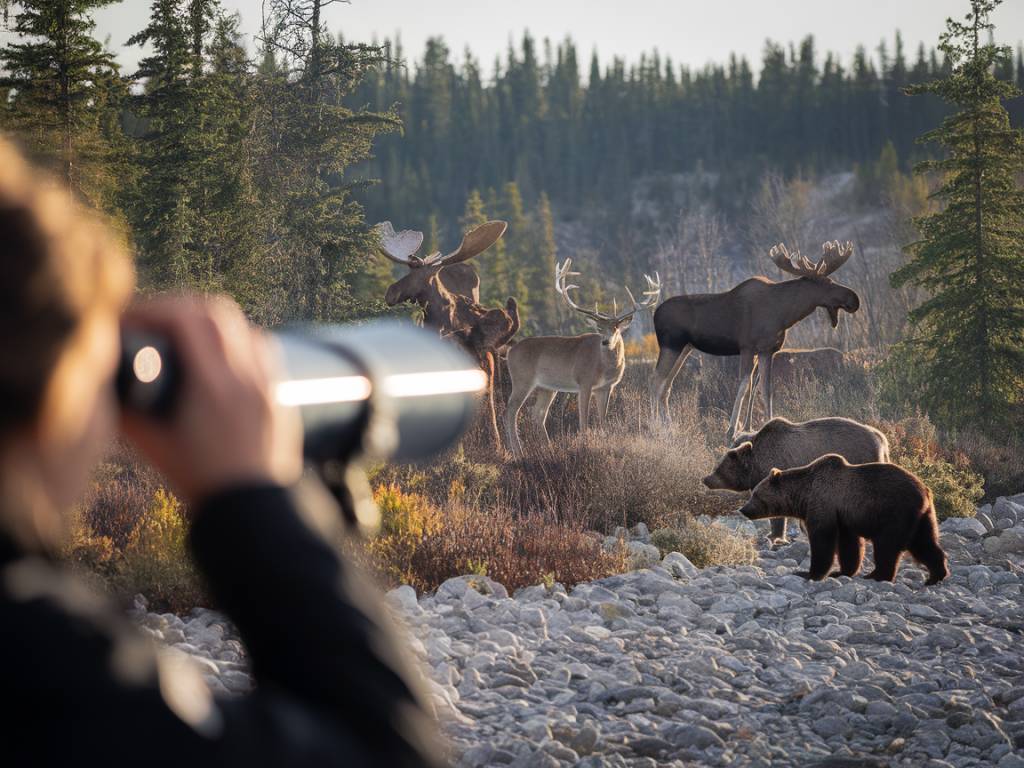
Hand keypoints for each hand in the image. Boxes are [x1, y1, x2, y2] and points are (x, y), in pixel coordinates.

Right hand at [120, 295, 302, 506]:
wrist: (252, 508)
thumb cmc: (199, 481)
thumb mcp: (151, 445)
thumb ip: (123, 411)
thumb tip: (101, 382)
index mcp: (215, 388)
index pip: (187, 319)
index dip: (153, 308)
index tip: (131, 318)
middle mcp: (247, 379)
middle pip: (217, 311)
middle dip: (179, 306)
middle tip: (153, 318)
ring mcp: (269, 383)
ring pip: (243, 325)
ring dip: (209, 320)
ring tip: (183, 333)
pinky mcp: (279, 391)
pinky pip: (262, 346)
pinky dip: (237, 339)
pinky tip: (219, 352)